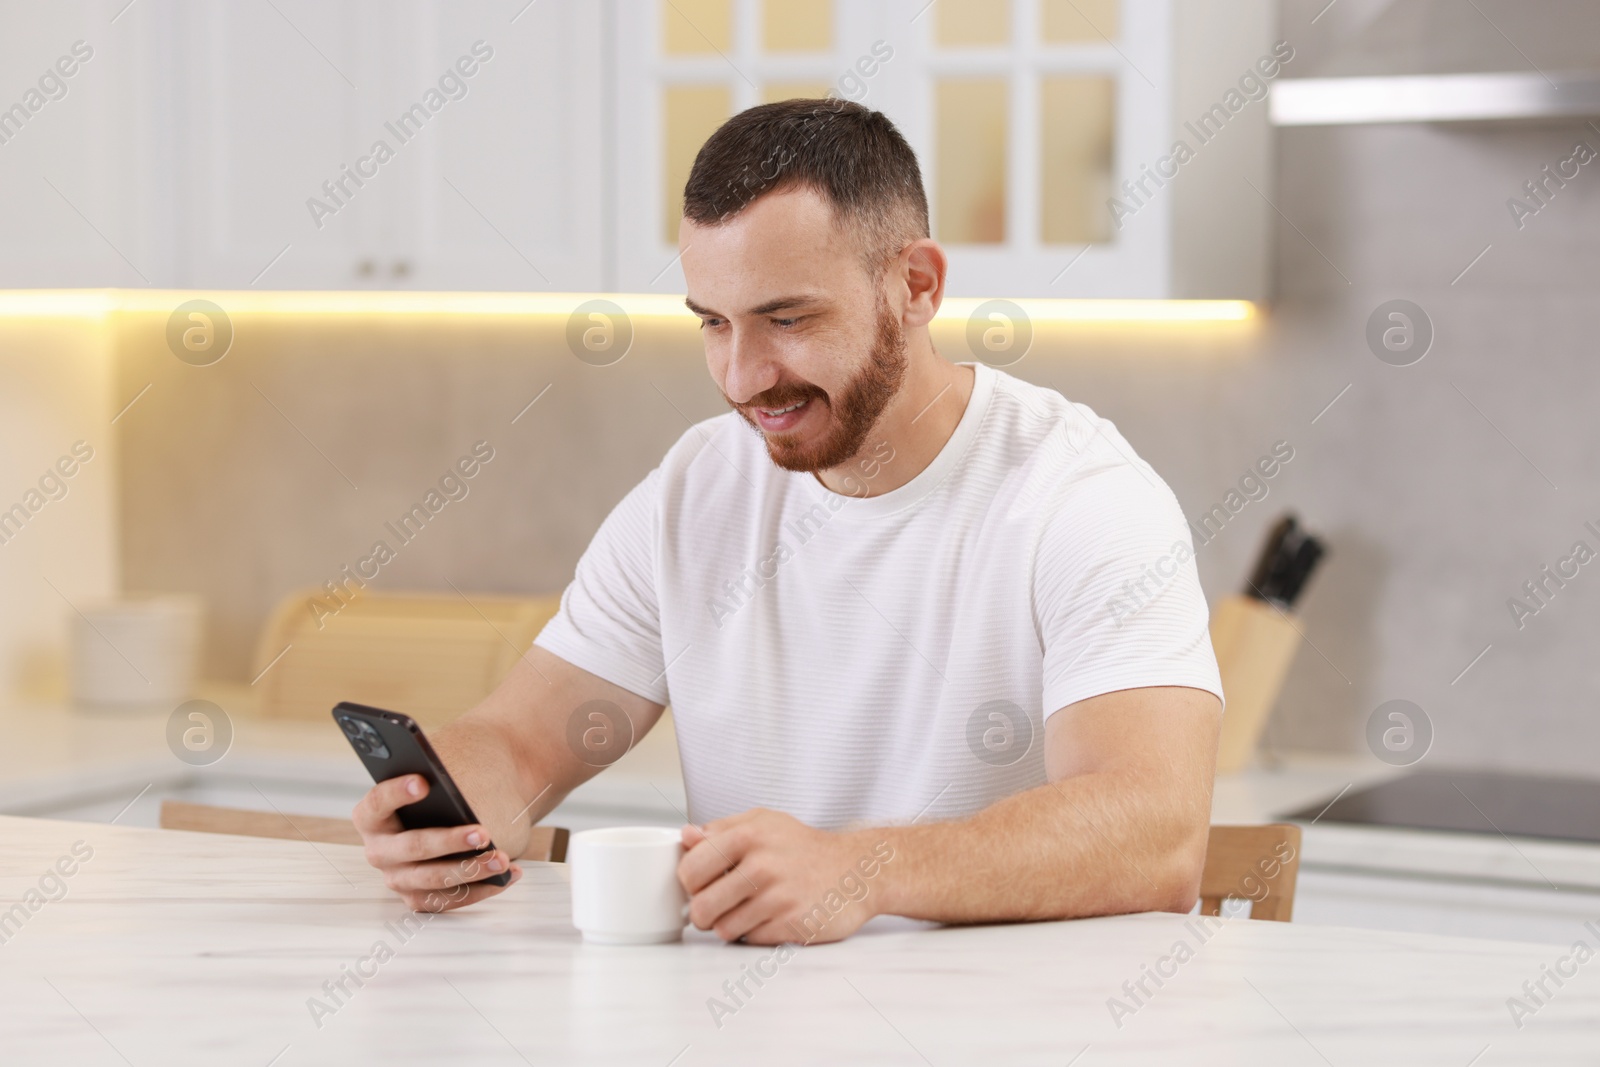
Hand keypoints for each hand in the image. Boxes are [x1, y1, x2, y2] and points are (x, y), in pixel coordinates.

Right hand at [352, 774, 521, 911]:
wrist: (447, 821)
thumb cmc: (438, 798)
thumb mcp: (433, 784)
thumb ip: (438, 780)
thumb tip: (460, 778)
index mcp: (372, 816)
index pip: (378, 801)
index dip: (397, 792)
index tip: (423, 782)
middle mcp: (379, 850)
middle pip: (412, 847)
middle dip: (449, 841)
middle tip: (482, 833)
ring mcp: (397, 878)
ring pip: (433, 879)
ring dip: (471, 870)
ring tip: (501, 858)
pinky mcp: (418, 898)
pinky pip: (449, 900)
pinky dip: (482, 888)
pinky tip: (508, 873)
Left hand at [677, 808, 891, 945]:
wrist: (856, 870)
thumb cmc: (804, 847)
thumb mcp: (764, 823)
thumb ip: (721, 829)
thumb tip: (685, 837)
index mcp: (749, 834)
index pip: (689, 870)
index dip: (689, 883)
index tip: (700, 884)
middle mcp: (762, 865)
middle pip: (701, 908)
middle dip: (704, 912)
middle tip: (718, 905)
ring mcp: (779, 898)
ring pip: (723, 929)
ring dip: (730, 925)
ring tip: (748, 910)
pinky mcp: (792, 925)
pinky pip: (750, 940)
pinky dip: (755, 933)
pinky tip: (770, 917)